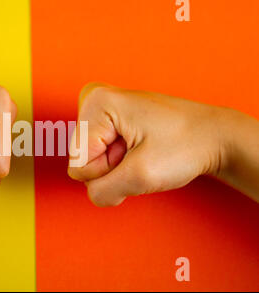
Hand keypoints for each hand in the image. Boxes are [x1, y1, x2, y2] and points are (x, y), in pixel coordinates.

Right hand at [68, 83, 241, 205]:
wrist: (212, 136)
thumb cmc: (186, 145)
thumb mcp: (141, 176)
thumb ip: (102, 191)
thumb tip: (93, 193)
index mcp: (97, 103)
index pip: (79, 166)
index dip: (110, 171)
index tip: (136, 155)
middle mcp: (93, 99)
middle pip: (82, 161)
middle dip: (113, 168)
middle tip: (141, 154)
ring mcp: (100, 108)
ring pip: (90, 160)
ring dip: (118, 166)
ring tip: (143, 150)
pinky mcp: (107, 118)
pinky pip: (98, 154)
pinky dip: (120, 161)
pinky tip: (138, 149)